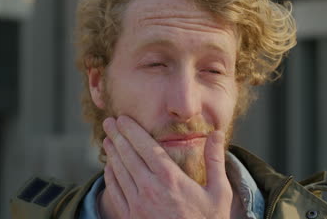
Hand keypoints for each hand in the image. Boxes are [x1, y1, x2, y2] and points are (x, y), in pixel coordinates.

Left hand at [102, 115, 232, 218]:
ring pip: (119, 172)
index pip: (146, 147)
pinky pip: (116, 192)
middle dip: (117, 135)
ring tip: (107, 139)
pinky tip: (108, 167)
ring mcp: (138, 205)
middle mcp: (150, 189)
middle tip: (109, 122)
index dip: (132, 130)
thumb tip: (216, 133)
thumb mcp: (219, 192)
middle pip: (128, 155)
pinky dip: (110, 176)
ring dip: (112, 153)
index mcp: (171, 179)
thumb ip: (215, 160)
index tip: (122, 118)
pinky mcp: (131, 217)